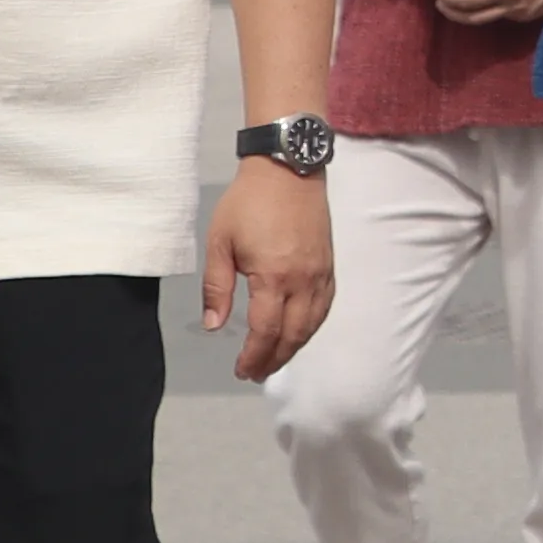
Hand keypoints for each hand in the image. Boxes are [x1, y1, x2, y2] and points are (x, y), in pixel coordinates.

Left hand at [200, 158, 336, 384]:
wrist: (287, 170)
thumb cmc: (248, 203)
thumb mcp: (220, 243)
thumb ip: (217, 288)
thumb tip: (214, 326)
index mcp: (273, 277)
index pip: (265, 331)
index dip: (254, 356)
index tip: (241, 370)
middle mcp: (302, 280)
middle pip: (293, 334)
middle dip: (274, 359)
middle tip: (255, 373)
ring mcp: (320, 273)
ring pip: (312, 324)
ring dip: (294, 347)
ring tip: (275, 359)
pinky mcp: (328, 265)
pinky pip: (325, 306)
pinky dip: (312, 326)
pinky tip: (299, 332)